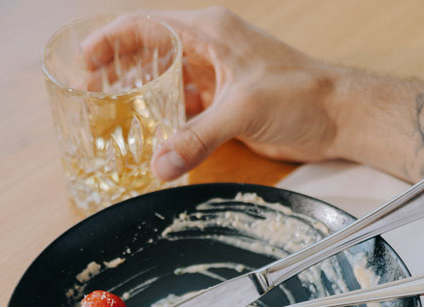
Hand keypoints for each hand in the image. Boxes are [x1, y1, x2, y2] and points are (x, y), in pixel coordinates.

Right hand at [82, 8, 342, 180]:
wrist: (337, 116)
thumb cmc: (301, 95)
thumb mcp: (243, 110)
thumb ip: (197, 137)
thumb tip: (160, 165)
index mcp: (209, 33)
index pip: (147, 26)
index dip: (111, 40)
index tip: (86, 62)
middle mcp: (210, 50)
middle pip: (151, 53)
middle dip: (119, 71)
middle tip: (92, 96)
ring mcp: (218, 78)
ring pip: (167, 83)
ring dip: (141, 98)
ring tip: (113, 117)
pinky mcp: (227, 105)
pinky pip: (187, 109)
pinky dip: (167, 122)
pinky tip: (153, 137)